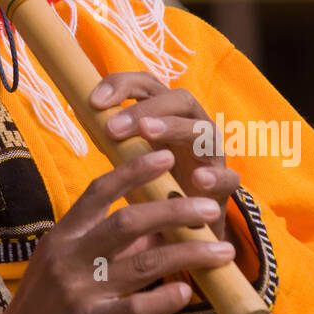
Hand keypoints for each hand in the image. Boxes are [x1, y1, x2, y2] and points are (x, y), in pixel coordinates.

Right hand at [0, 149, 235, 313]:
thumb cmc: (43, 308)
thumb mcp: (65, 265)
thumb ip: (106, 245)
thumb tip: (154, 227)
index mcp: (63, 236)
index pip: (99, 191)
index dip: (134, 171)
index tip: (166, 156)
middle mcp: (69, 256)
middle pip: (128, 221)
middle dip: (174, 210)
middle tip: (210, 207)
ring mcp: (79, 289)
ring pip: (142, 263)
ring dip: (187, 254)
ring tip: (222, 251)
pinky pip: (135, 307)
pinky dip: (164, 299)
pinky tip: (187, 292)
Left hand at [92, 71, 239, 241]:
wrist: (187, 228)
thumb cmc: (156, 182)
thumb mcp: (132, 154)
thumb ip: (116, 133)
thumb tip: (83, 110)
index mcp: (168, 115)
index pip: (149, 85)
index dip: (122, 85)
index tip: (93, 101)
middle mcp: (193, 126)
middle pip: (179, 99)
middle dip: (145, 108)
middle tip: (113, 127)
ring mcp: (212, 155)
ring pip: (203, 130)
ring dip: (174, 128)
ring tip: (148, 133)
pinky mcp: (225, 187)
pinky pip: (230, 177)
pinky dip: (216, 177)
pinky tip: (198, 180)